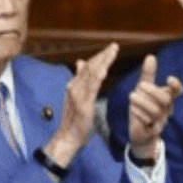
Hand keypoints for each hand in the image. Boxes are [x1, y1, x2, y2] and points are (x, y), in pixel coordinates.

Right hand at [44, 42, 118, 167]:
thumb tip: (80, 62)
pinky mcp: (82, 104)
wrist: (68, 136)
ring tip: (112, 52)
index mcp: (75, 84)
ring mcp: (77, 95)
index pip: (88, 66)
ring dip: (102, 62)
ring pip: (90, 74)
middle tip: (115, 46)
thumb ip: (80, 80)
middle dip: (102, 55)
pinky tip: (104, 70)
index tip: (111, 49)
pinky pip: (90, 89)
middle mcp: (74, 86)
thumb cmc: (75, 118)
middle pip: (89, 66)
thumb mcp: (78, 96)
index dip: (99, 56)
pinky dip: (97, 78)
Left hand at [126, 54, 182, 160]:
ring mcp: (160, 121)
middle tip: (140, 85)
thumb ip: (148, 75)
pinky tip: (132, 109)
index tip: (168, 78)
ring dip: (143, 102)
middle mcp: (166, 110)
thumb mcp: (144, 90)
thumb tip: (151, 56)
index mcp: (167, 99)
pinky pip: (148, 123)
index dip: (175, 86)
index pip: (177, 92)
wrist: (141, 133)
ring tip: (131, 96)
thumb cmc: (144, 109)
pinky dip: (139, 114)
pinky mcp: (151, 131)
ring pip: (156, 112)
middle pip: (165, 100)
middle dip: (153, 92)